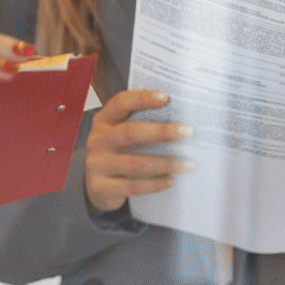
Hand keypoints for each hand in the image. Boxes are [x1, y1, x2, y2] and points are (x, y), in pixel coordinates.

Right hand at [84, 89, 195, 212]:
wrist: (95, 185)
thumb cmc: (117, 152)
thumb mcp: (120, 133)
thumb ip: (139, 124)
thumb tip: (179, 120)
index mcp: (103, 120)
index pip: (120, 103)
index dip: (142, 98)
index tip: (166, 98)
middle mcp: (97, 139)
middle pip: (130, 132)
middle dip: (162, 131)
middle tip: (188, 132)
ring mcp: (97, 163)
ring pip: (134, 163)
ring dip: (165, 163)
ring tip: (189, 163)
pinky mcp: (100, 185)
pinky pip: (132, 186)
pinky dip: (155, 184)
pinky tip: (171, 180)